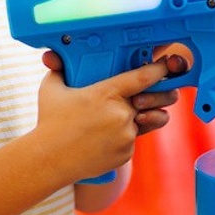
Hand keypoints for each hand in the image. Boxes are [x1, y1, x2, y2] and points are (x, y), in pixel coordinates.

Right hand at [33, 51, 175, 181]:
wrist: (49, 160)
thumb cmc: (49, 122)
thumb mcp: (51, 88)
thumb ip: (59, 68)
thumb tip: (54, 54)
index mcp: (107, 93)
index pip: (143, 77)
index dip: (159, 69)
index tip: (166, 63)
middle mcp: (121, 113)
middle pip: (155, 100)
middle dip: (162, 94)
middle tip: (156, 92)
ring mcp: (125, 135)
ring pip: (144, 121)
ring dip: (139, 118)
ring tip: (122, 117)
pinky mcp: (126, 152)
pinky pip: (133, 140)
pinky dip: (123, 137)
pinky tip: (104, 138)